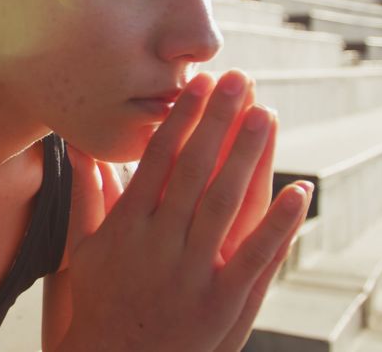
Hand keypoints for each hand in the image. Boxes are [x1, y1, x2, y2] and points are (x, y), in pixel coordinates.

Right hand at [59, 70, 311, 350]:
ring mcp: (193, 270)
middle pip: (194, 170)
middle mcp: (160, 242)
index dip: (180, 119)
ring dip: (246, 155)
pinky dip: (280, 223)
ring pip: (225, 203)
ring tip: (264, 113)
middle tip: (236, 79)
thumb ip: (89, 195)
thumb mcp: (84, 246)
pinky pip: (256, 255)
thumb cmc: (99, 301)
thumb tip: (81, 148)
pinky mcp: (223, 300)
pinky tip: (299, 189)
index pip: (158, 159)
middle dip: (216, 120)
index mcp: (128, 225)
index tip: (195, 84)